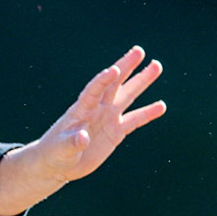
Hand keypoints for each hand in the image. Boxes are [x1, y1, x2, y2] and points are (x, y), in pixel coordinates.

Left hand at [0, 47, 165, 215]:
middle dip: (126, 67)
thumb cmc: (55, 153)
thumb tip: (83, 138)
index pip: (94, 90)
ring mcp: (108, 118)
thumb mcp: (61, 149)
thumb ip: (72, 143)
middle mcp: (97, 108)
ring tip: (156, 66)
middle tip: (139, 51)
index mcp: (81, 109)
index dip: (103, 80)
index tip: (114, 69)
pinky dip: (148, 113)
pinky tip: (161, 106)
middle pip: (114, 84)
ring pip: (128, 96)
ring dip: (141, 81)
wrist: (59, 163)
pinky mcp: (116, 131)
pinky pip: (135, 120)